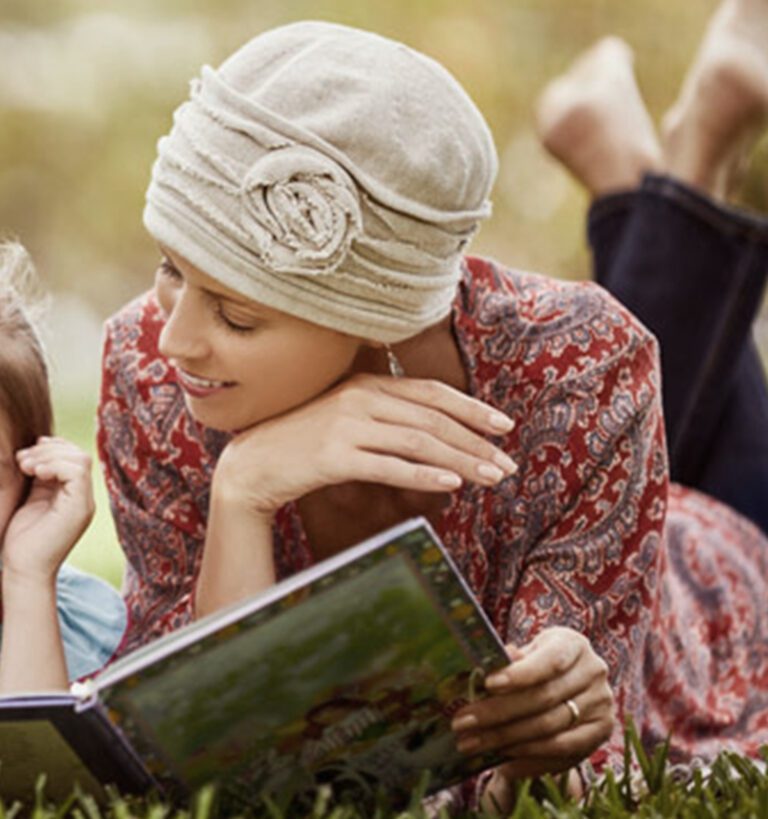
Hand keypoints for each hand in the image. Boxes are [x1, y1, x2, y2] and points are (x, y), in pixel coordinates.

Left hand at [2, 437, 94, 581]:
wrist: (23, 570)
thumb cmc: (22, 540)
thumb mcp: (31, 499)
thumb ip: (41, 478)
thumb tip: (37, 450)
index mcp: (73, 496)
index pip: (74, 458)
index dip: (53, 448)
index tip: (26, 455)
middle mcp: (83, 498)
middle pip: (79, 455)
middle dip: (49, 450)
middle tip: (23, 461)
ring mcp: (84, 504)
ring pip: (80, 460)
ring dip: (50, 456)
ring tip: (26, 466)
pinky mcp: (79, 509)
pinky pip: (77, 473)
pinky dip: (55, 466)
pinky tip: (36, 473)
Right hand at [212, 373, 516, 515]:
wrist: (251, 464)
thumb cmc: (304, 442)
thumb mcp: (346, 417)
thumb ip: (385, 415)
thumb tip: (435, 434)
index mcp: (367, 383)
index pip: (432, 393)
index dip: (472, 408)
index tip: (503, 426)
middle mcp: (360, 398)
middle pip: (432, 419)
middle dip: (476, 442)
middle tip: (506, 465)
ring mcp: (345, 425)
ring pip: (418, 442)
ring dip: (461, 461)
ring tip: (491, 478)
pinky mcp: (333, 456)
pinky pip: (388, 466)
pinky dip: (422, 475)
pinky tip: (450, 485)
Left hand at [452, 627, 614, 784]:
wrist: (570, 681)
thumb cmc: (539, 662)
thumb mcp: (527, 652)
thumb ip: (511, 660)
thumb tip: (490, 665)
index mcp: (573, 644)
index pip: (549, 661)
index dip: (519, 674)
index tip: (487, 684)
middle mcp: (594, 673)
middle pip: (544, 699)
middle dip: (498, 713)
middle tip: (463, 724)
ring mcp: (601, 705)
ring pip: (549, 728)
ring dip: (507, 740)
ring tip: (474, 744)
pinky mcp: (600, 734)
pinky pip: (562, 753)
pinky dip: (530, 760)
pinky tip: (503, 764)